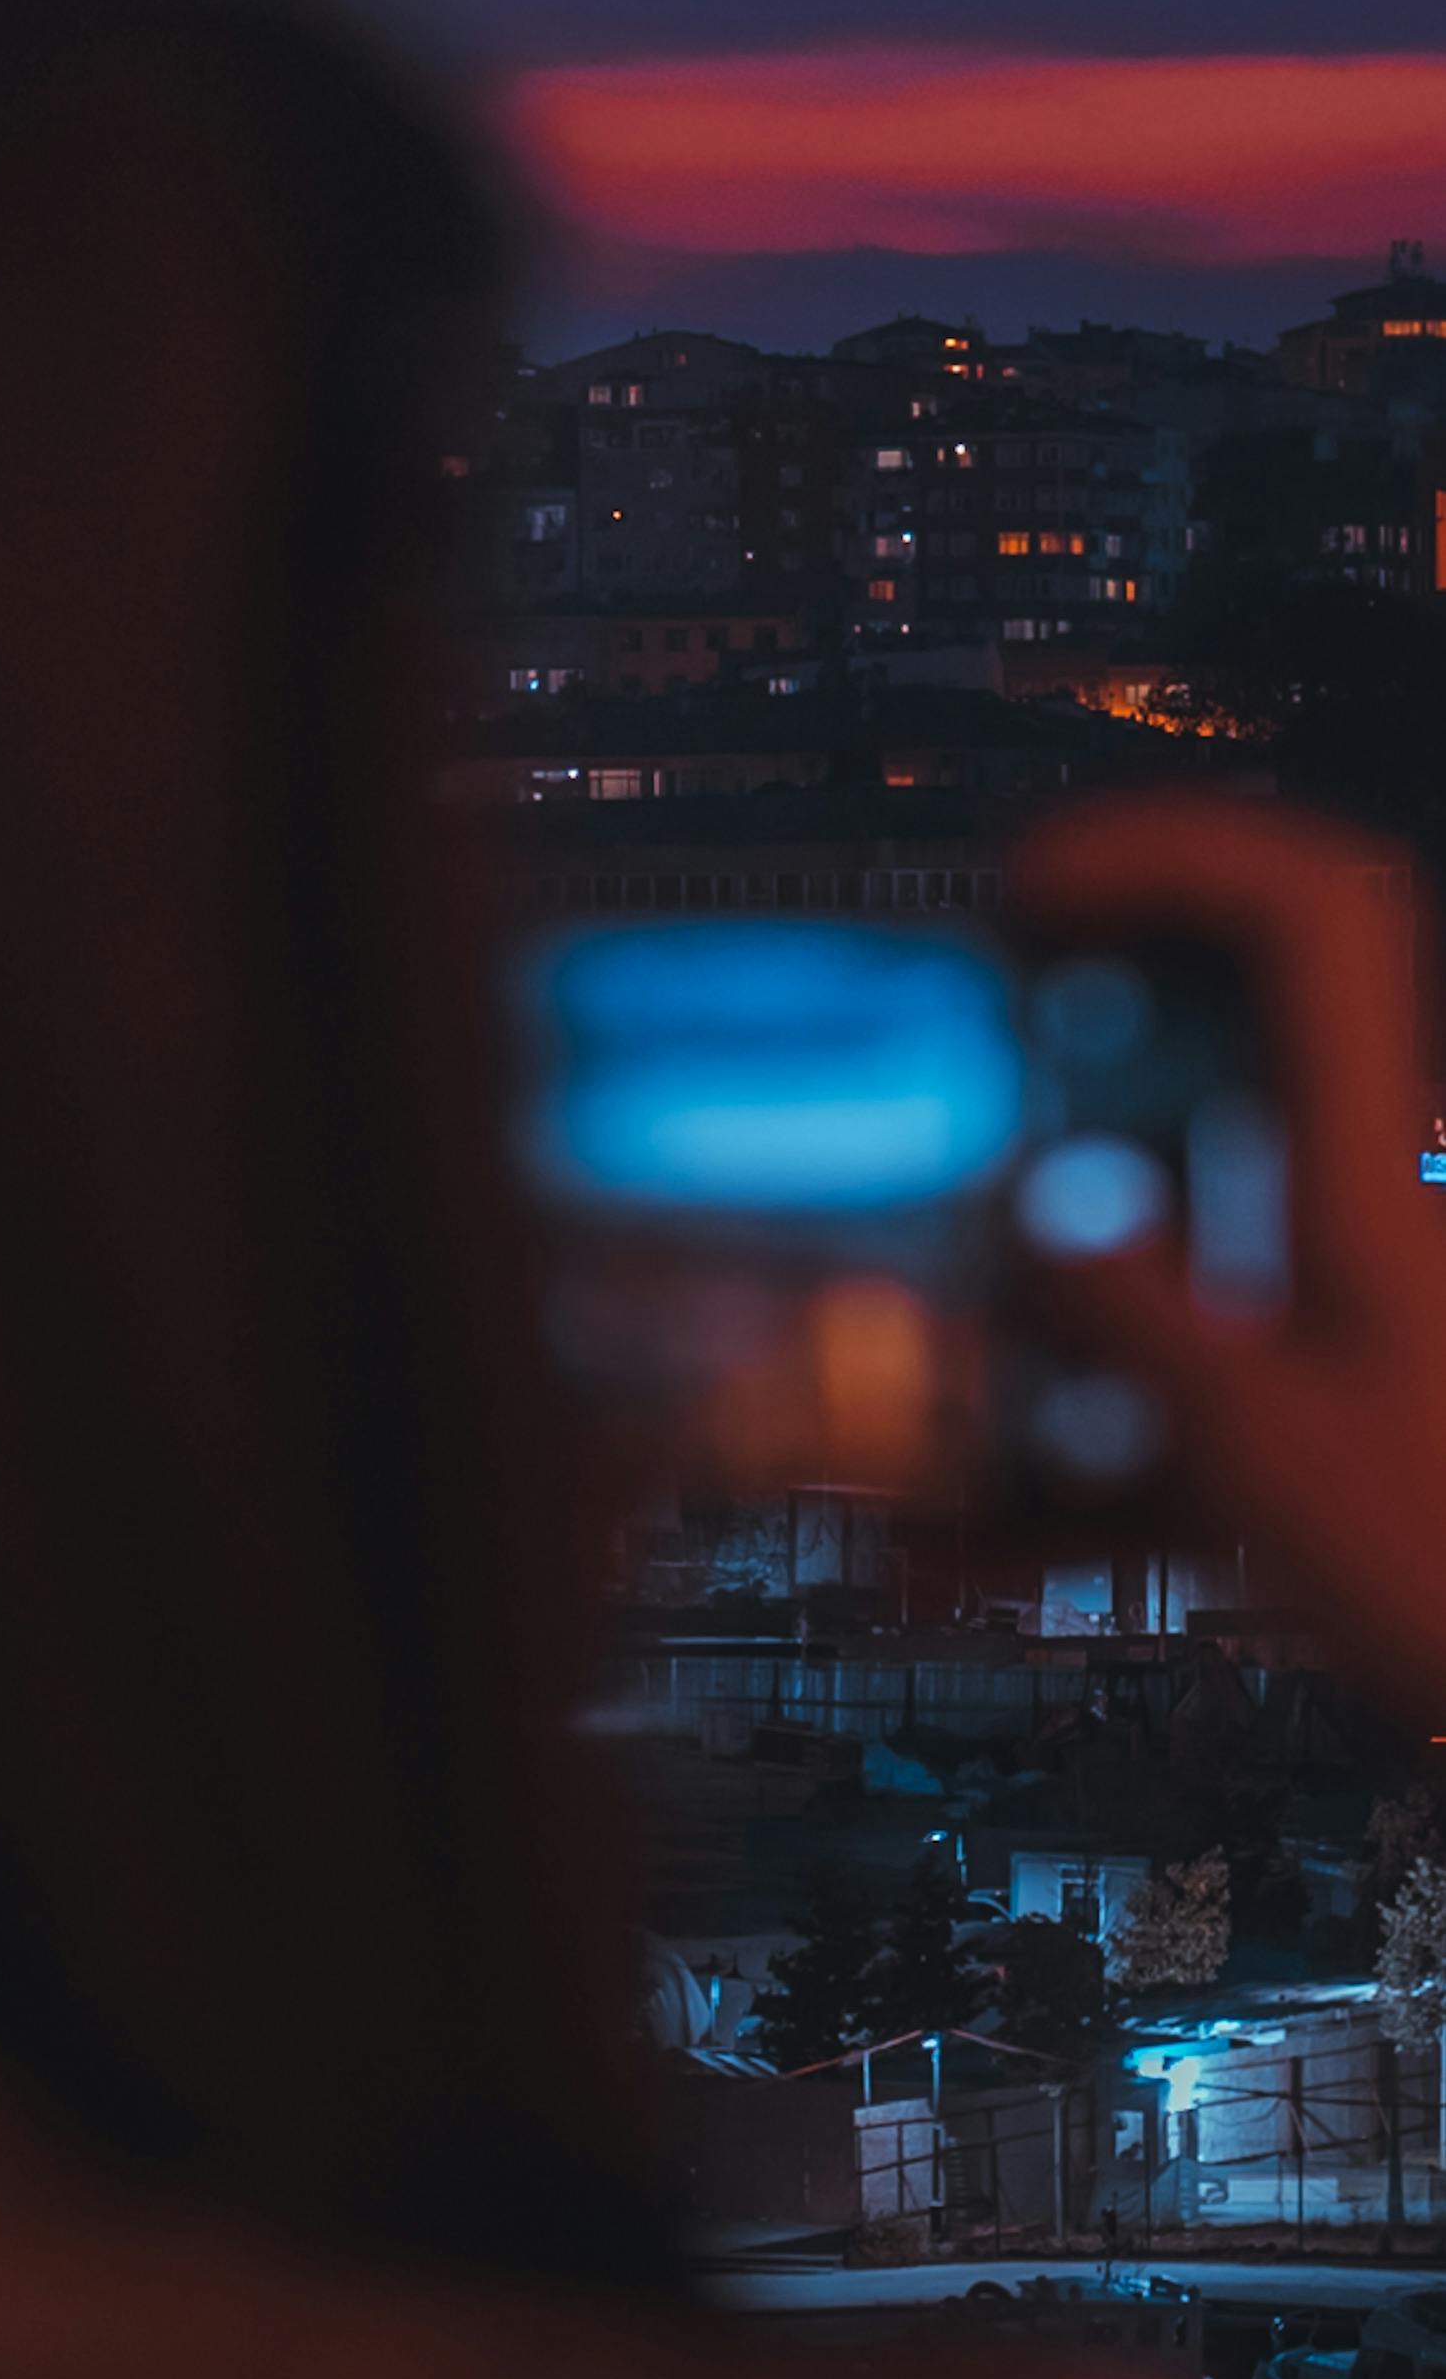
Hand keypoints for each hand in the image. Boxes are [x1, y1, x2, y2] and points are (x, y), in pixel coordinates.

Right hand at [1009, 797, 1445, 1719]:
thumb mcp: (1265, 1450)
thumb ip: (1140, 1314)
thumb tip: (1052, 1209)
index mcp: (1388, 1173)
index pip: (1309, 912)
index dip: (1170, 853)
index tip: (1035, 887)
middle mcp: (1400, 1197)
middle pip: (1258, 1015)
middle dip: (1099, 1012)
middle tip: (981, 1042)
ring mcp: (1384, 1280)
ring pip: (1221, 1178)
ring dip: (1088, 1222)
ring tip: (979, 1306)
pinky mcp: (1361, 1370)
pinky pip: (1216, 1336)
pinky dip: (1103, 1403)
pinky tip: (998, 1524)